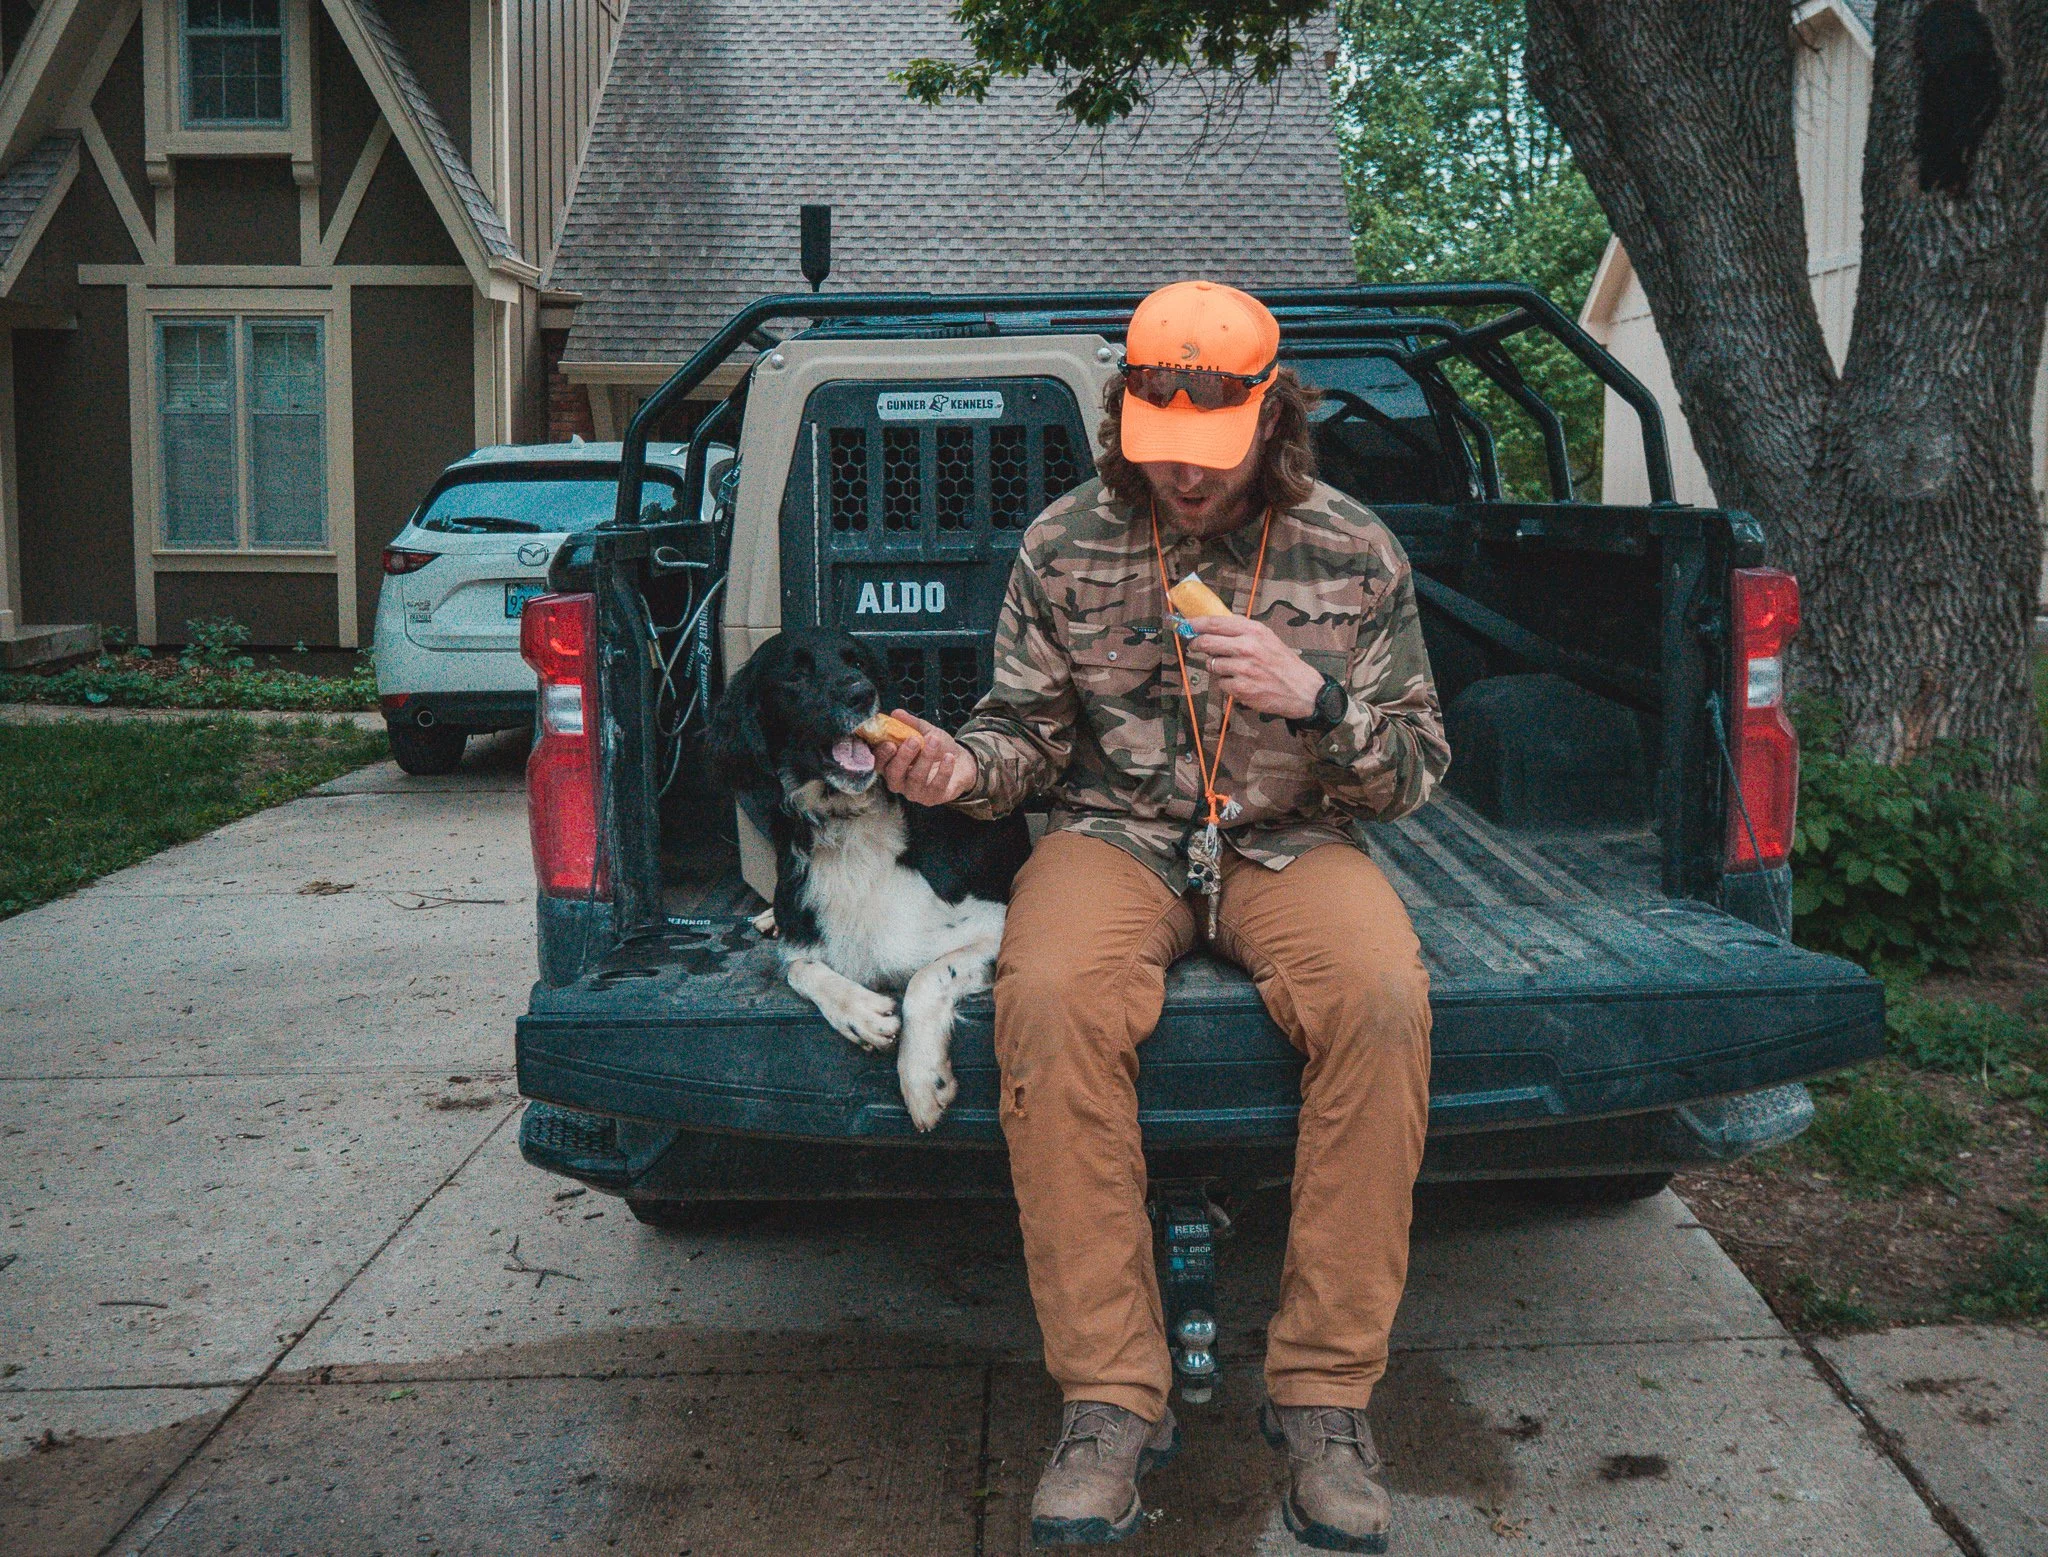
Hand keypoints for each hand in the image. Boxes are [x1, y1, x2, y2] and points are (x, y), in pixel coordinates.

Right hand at [875, 710, 978, 805]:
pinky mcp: (933, 798)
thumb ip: (910, 724)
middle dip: (903, 757)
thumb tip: (895, 713)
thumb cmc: (937, 747)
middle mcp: (900, 782)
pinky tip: (949, 757)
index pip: (879, 764)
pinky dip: (943, 770)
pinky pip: (936, 786)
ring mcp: (915, 792)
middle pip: (893, 774)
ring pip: (915, 779)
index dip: (882, 755)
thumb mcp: (925, 731)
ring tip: (934, 740)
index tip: (890, 743)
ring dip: (925, 758)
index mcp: (892, 766)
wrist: (962, 761)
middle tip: (914, 740)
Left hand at [1187, 615, 1325, 719]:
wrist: (1301, 689)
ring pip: (1212, 664)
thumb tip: (1213, 623)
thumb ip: (1242, 630)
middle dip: (1196, 644)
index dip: (1196, 623)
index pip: (1216, 623)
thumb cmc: (1282, 662)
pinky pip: (1220, 683)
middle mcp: (1247, 647)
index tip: (1185, 624)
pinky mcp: (1241, 688)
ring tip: (1232, 668)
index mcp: (1254, 631)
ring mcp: (1243, 669)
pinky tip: (1241, 682)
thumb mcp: (1266, 637)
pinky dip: (1227, 684)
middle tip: (1194, 646)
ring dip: (1216, 666)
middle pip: (1207, 642)